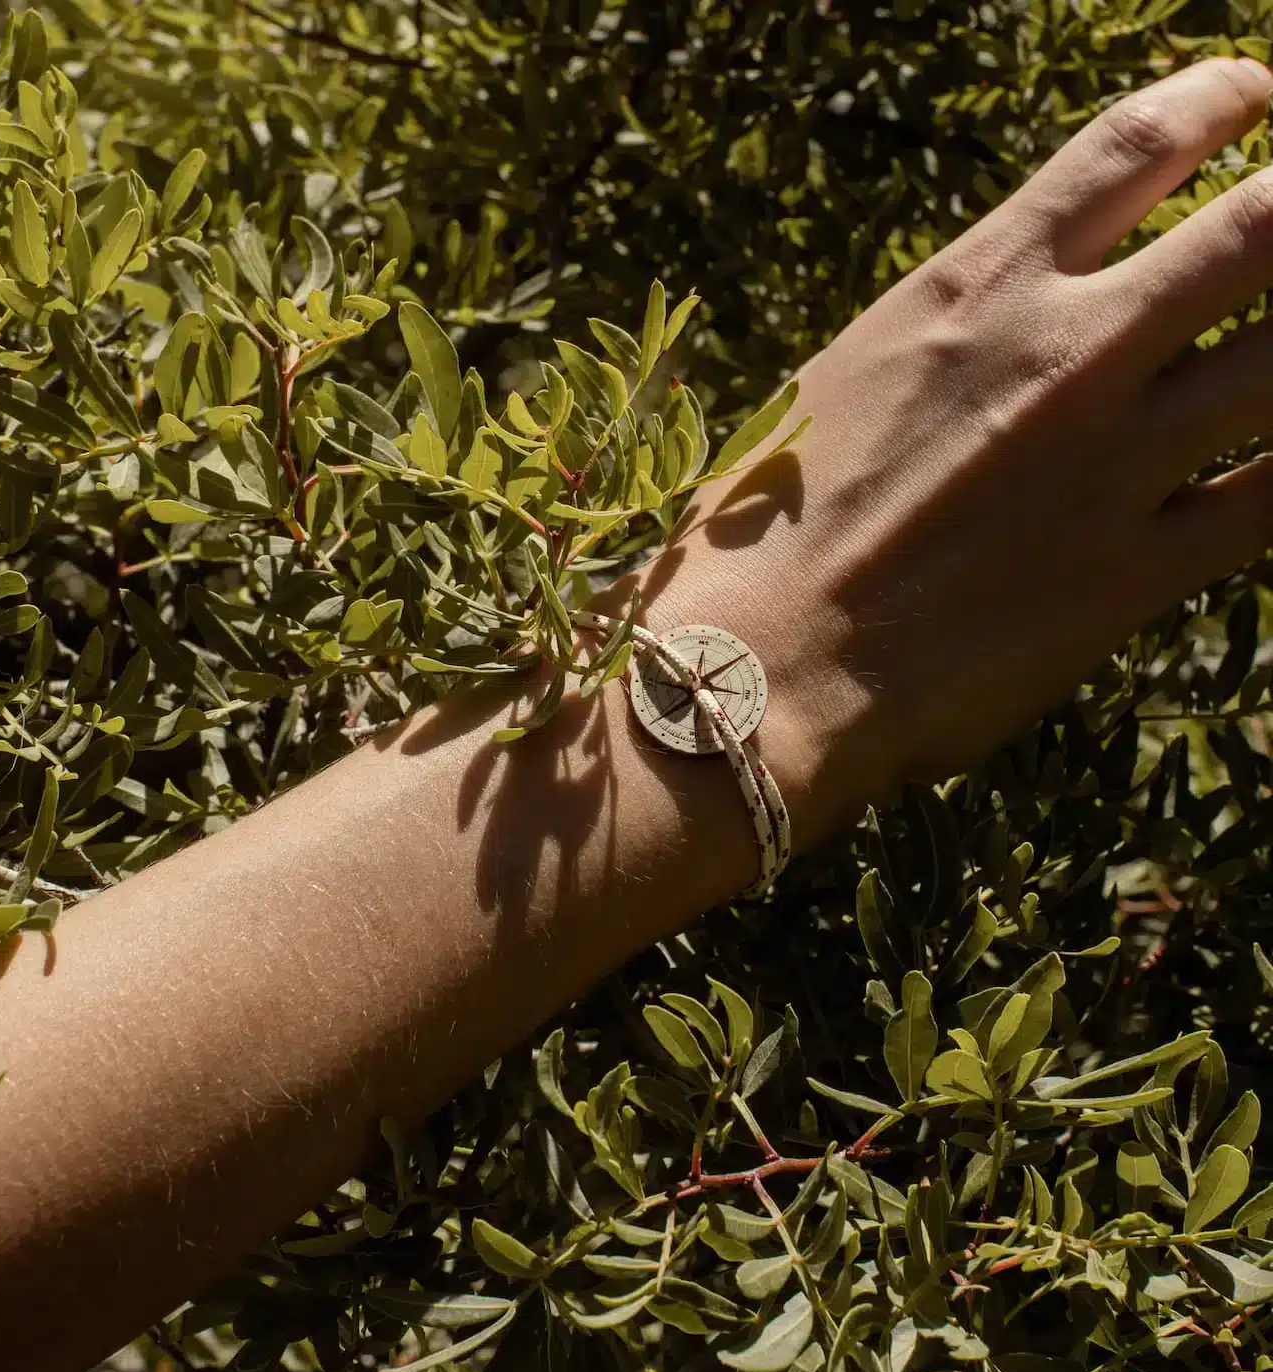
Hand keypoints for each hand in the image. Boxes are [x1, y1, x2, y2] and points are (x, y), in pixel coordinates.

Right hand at [635, 56, 1272, 828]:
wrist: (754, 667)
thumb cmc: (763, 533)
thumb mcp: (846, 386)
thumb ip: (953, 337)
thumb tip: (1014, 317)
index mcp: (973, 290)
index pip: (1137, 144)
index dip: (1224, 99)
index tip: (1255, 101)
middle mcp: (1062, 355)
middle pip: (1264, 228)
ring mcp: (1109, 464)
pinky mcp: (1131, 575)